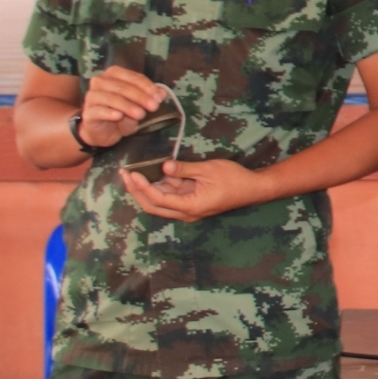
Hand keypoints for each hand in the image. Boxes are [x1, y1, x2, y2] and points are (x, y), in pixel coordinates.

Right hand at [77, 66, 166, 148]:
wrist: (103, 132)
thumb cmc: (121, 114)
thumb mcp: (139, 105)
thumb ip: (150, 97)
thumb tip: (163, 93)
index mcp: (113, 74)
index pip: (133, 77)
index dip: (147, 87)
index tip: (159, 97)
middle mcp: (100, 82)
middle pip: (122, 87)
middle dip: (140, 96)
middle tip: (153, 107)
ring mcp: (92, 97)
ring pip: (110, 98)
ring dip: (127, 106)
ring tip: (140, 114)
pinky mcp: (88, 113)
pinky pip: (99, 110)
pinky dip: (109, 112)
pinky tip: (118, 116)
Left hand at [119, 157, 269, 221]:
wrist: (253, 188)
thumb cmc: (234, 179)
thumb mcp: (208, 170)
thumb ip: (184, 169)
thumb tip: (164, 166)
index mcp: (190, 207)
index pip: (158, 199)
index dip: (142, 186)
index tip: (132, 173)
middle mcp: (186, 212)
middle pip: (152, 206)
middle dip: (136, 191)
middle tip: (124, 175)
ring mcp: (188, 209)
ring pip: (159, 202)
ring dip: (145, 189)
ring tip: (132, 173)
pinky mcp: (191, 203)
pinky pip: (170, 197)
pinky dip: (159, 187)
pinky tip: (151, 175)